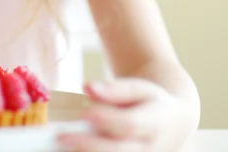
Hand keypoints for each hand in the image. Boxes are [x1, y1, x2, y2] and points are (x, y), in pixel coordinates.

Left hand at [57, 78, 194, 151]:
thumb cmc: (150, 104)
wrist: (172, 125)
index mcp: (156, 123)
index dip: (107, 120)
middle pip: (120, 151)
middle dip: (89, 145)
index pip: (131, 124)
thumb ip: (115, 89)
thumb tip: (88, 87)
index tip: (84, 113)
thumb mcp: (140, 89)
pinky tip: (69, 151)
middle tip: (60, 137)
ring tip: (60, 147)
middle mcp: (151, 149)